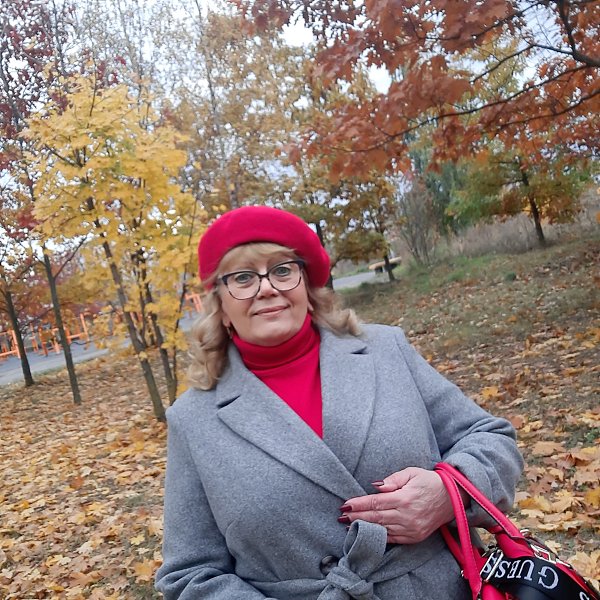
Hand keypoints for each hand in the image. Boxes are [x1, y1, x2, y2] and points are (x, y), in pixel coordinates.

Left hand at [338, 467, 454, 543]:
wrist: (453, 498)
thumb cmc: (429, 481)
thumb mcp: (411, 473)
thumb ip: (392, 480)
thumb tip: (375, 487)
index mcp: (405, 498)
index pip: (375, 502)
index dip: (358, 504)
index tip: (344, 505)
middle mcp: (407, 516)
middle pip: (375, 517)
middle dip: (356, 517)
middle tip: (340, 517)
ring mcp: (411, 529)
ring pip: (382, 529)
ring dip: (364, 527)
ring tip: (348, 525)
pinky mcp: (415, 537)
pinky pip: (392, 538)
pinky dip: (379, 535)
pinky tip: (368, 532)